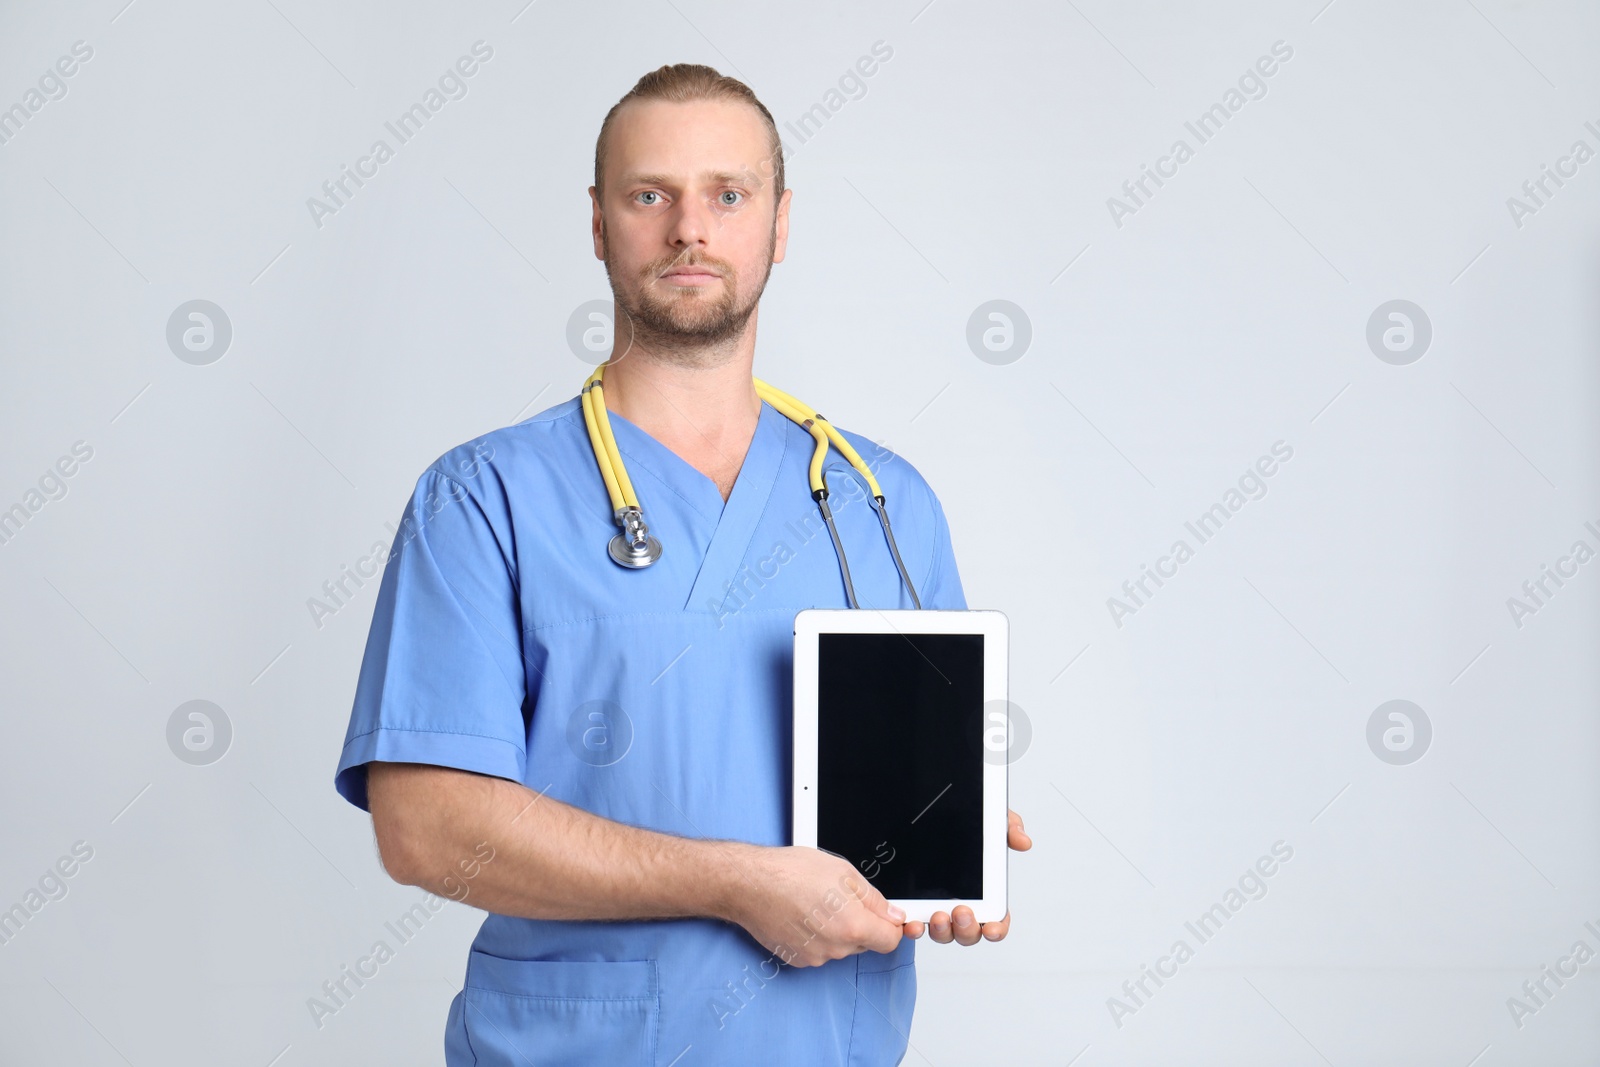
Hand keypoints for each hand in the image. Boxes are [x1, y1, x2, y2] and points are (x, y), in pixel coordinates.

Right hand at [721, 845, 905, 967]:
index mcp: (852, 926)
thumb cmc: (790, 872)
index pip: (890, 941)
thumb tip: (893, 914)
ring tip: (816, 903)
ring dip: (837, 929)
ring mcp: (815, 957)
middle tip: (840, 898)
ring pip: (840, 946)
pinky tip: (802, 915)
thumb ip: (873, 899)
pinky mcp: (797, 960)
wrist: (749, 885)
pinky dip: (817, 936)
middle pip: (865, 943)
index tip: (885, 916)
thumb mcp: (843, 872)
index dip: (891, 925)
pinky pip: (819, 950)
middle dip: (861, 924)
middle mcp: (835, 948)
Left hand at [904, 808, 1030, 944]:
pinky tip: (912, 921)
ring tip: (939, 915)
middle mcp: (960, 907)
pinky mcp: (914, 905)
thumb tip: (1023, 841)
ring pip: (943, 933)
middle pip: (968, 933)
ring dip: (942, 931)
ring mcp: (936, 908)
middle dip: (966, 929)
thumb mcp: (988, 822)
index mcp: (984, 894)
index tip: (992, 928)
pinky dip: (913, 928)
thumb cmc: (960, 825)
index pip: (996, 920)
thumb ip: (1009, 828)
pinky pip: (914, 925)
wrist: (923, 816)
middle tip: (961, 912)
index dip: (996, 929)